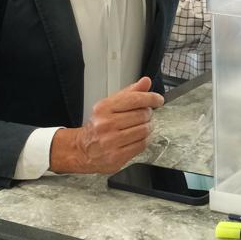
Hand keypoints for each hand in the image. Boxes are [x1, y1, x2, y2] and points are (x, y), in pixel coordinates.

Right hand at [50, 76, 164, 173]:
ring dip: (148, 127)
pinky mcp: (116, 157)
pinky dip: (145, 140)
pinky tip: (139, 137)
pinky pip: (141, 145)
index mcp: (104, 108)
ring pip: (144, 130)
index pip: (134, 99)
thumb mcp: (110, 105)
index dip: (151, 98)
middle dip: (148, 114)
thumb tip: (145, 81)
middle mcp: (105, 124)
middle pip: (142, 114)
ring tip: (142, 126)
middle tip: (145, 115)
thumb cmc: (98, 125)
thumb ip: (129, 93)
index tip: (158, 99)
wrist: (82, 149)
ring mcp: (111, 142)